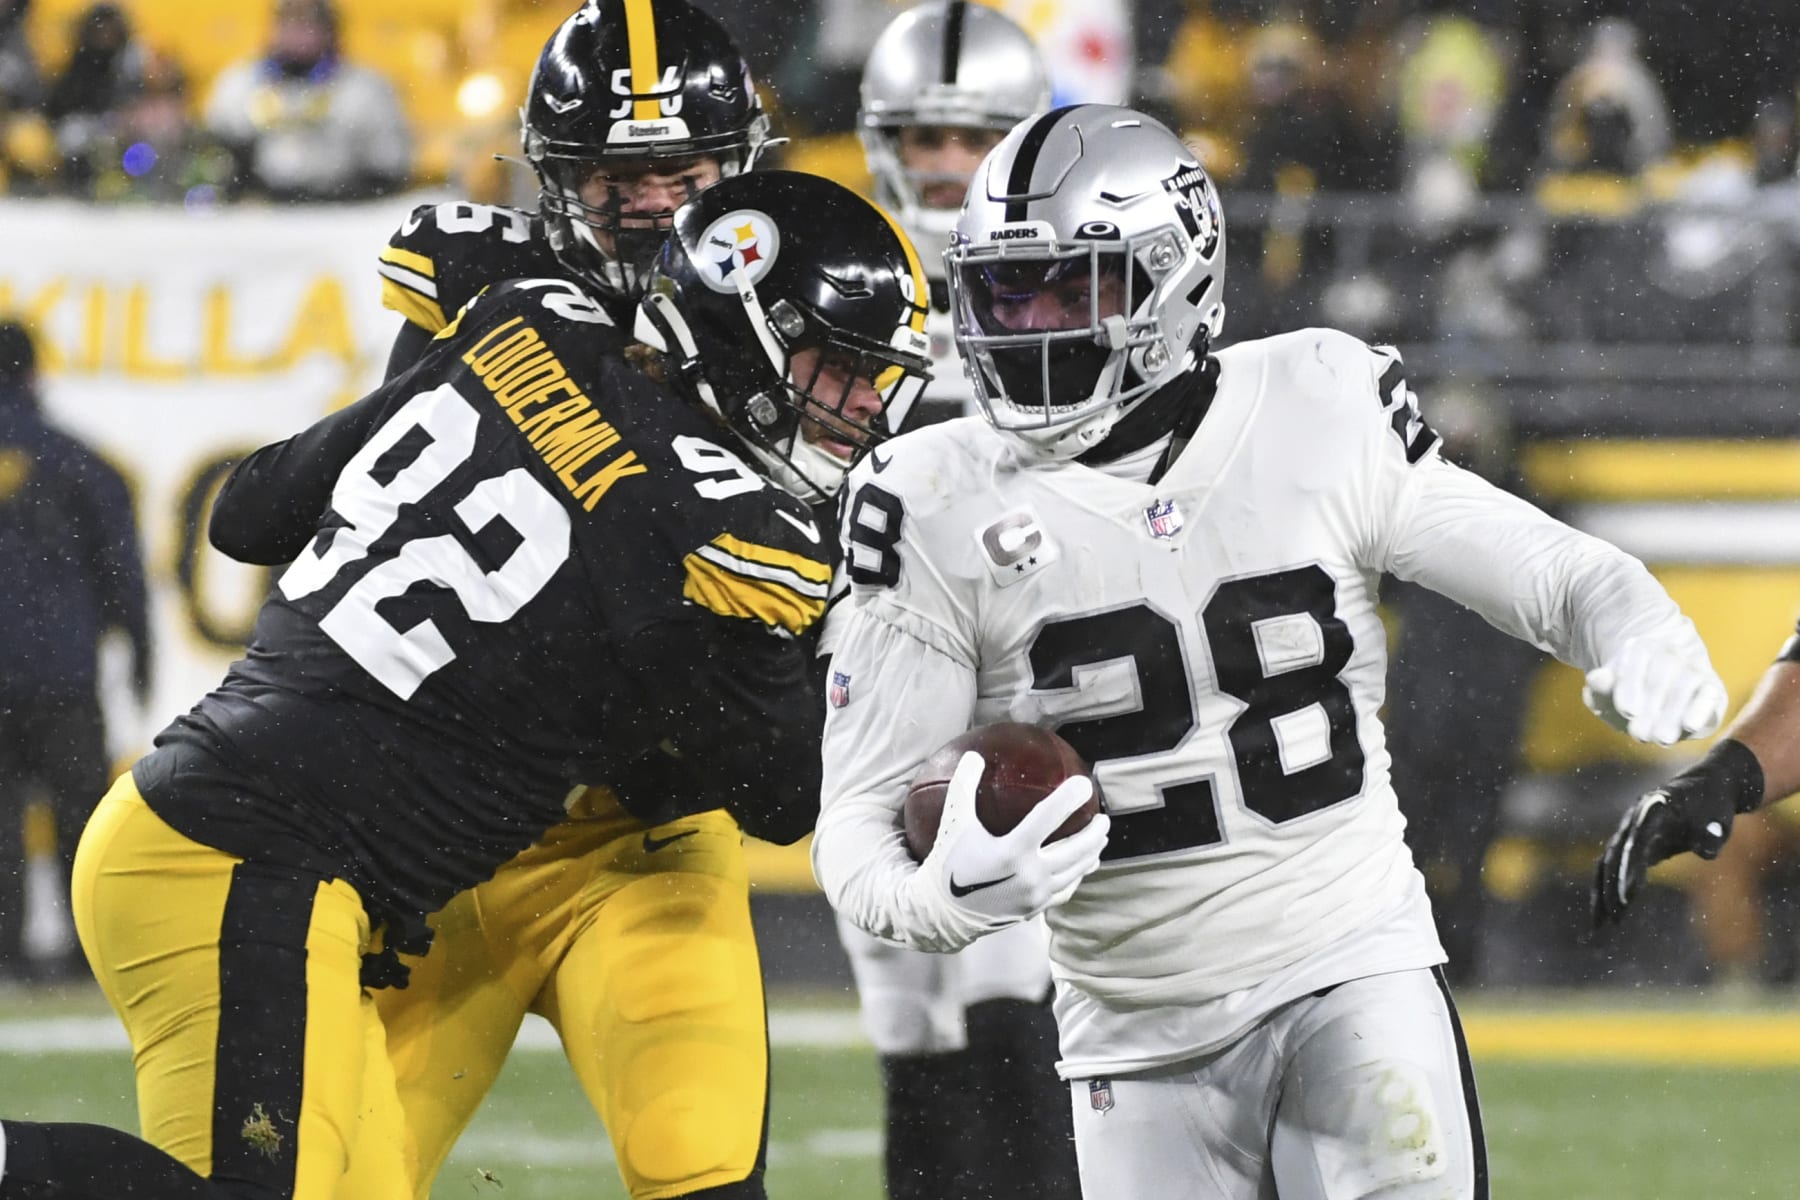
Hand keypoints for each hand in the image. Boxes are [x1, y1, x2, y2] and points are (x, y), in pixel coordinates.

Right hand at [913, 751, 1109, 933]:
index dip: (1069, 798)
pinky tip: (1083, 866)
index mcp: (1011, 851)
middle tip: (1103, 816)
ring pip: (1075, 871)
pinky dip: (1078, 875)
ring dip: (1092, 853)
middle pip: (1075, 849)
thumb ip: (963, 786)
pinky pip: (1066, 890)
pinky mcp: (1035, 909)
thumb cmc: (947, 863)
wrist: (942, 913)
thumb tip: (973, 755)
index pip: (1048, 818)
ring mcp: (1035, 895)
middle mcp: (1028, 875)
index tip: (1084, 784)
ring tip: (1101, 838)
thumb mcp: (953, 822)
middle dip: (1095, 832)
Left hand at [1583, 633, 1727, 745]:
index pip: (1637, 658)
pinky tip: (1690, 726)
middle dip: (1651, 706)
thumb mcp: (1606, 694)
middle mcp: (1669, 653)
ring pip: (1687, 682)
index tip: (1626, 711)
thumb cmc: (1628, 697)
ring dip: (1673, 713)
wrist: (1660, 699)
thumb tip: (1596, 677)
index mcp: (1639, 647)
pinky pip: (1710, 694)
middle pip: (1662, 672)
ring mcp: (1693, 669)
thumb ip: (1599, 686)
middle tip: (1639, 734)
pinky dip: (1701, 709)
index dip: (1631, 686)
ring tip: (1661, 738)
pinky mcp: (1712, 688)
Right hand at [1591, 739, 1762, 926]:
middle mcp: (1633, 820)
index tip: (1627, 897)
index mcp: (1653, 809)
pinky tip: (1607, 918)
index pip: (1635, 842)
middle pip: (1613, 857)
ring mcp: (1628, 833)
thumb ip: (1712, 835)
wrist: (1705, 787)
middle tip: (1615, 919)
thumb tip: (1706, 853)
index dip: (1629, 870)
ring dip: (1601, 896)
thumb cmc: (1713, 805)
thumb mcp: (1720, 818)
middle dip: (1611, 889)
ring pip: (1605, 867)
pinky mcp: (1630, 846)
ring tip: (1600, 928)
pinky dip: (1607, 893)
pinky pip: (1612, 871)